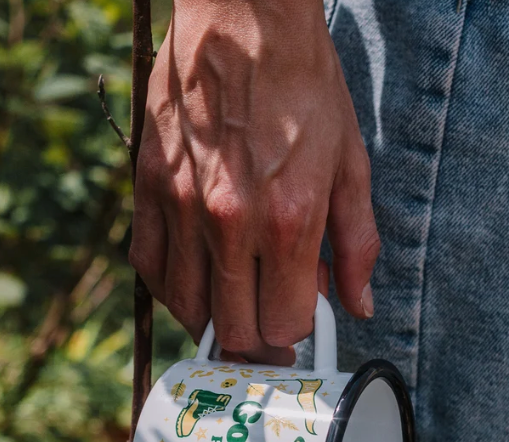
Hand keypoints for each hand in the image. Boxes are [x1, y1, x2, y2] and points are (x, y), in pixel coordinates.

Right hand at [129, 0, 379, 362]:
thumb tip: (359, 306)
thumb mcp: (350, 164)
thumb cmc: (303, 86)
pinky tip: (195, 279)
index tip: (297, 328)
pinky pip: (149, 268)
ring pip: (186, 309)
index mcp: (289, 221)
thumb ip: (357, 246)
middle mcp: (231, 224)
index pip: (284, 324)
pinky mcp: (149, 188)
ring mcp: (183, 208)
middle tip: (265, 329)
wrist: (243, 16)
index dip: (295, 336)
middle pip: (235, 331)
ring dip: (212, 321)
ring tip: (232, 306)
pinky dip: (171, 288)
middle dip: (256, 343)